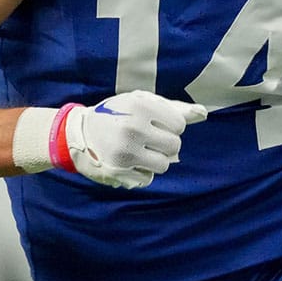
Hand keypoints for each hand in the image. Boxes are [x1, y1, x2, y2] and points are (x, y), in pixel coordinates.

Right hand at [60, 90, 207, 188]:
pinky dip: (141, 172)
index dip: (169, 126)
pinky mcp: (118, 171)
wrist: (77, 133)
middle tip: (147, 139)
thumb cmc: (116, 114)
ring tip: (138, 150)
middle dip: (165, 144)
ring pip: (163, 165)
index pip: (179, 125)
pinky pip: (147, 179)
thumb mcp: (140, 102)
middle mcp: (133, 128)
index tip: (154, 124)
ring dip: (155, 160)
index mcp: (140, 106)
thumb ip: (173, 107)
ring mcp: (125, 152)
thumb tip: (203, 113)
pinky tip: (127, 162)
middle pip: (174, 146)